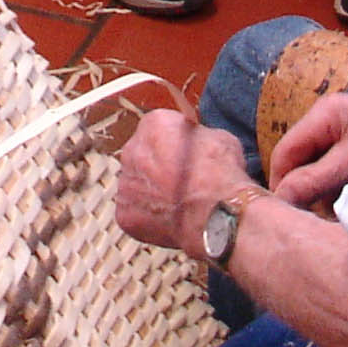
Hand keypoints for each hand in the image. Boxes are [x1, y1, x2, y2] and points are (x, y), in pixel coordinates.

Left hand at [114, 109, 255, 254]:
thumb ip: (198, 136)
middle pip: (142, 156)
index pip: (157, 130)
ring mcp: (126, 183)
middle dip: (158, 169)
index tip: (184, 158)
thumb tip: (197, 143)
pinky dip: (149, 218)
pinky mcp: (125, 213)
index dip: (173, 146)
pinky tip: (171, 221)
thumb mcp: (220, 139)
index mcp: (154, 125)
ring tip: (178, 205)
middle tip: (180, 184)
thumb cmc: (222, 178)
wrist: (219, 217)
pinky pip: (135, 213)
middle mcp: (133, 150)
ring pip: (137, 185)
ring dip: (152, 193)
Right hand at [270, 91, 347, 209]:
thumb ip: (316, 178)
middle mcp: (331, 122)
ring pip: (321, 171)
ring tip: (342, 214)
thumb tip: (282, 196)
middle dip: (306, 190)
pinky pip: (341, 174)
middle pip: (302, 162)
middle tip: (312, 219)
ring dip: (327, 194)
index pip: (285, 152)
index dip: (280, 183)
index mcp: (324, 114)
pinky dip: (345, 191)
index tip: (282, 213)